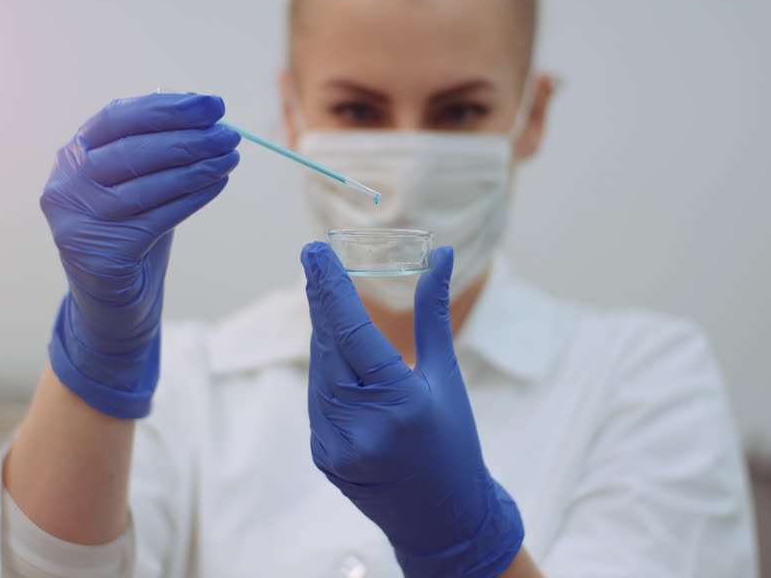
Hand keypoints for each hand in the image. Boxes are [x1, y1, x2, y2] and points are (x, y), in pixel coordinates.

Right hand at [43, 92, 239, 418]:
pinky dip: (192, 198)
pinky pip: (157, 218)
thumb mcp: (137, 183)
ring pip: (146, 185)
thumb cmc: (130, 233)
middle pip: (132, 151)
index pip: (118, 118)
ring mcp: (76, 222)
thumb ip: (159, 150)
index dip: (166, 108)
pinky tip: (217, 184)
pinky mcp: (99, 255)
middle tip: (229, 133)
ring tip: (230, 156)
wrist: (113, 304)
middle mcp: (64, 186)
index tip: (210, 104)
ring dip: (196, 167)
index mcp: (71, 157)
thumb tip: (206, 116)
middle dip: (188, 138)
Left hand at [302, 243, 523, 576]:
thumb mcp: (447, 377)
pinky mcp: (324, 454)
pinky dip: (325, 369)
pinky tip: (333, 349)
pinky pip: (317, 397)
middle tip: (315, 261)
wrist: (444, 519)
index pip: (352, 331)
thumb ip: (433, 314)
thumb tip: (440, 257)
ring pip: (319, 369)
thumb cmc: (454, 443)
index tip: (315, 252)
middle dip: (321, 301)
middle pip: (328, 345)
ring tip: (328, 300)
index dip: (330, 287)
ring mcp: (337, 444)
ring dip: (322, 333)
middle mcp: (362, 425)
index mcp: (399, 402)